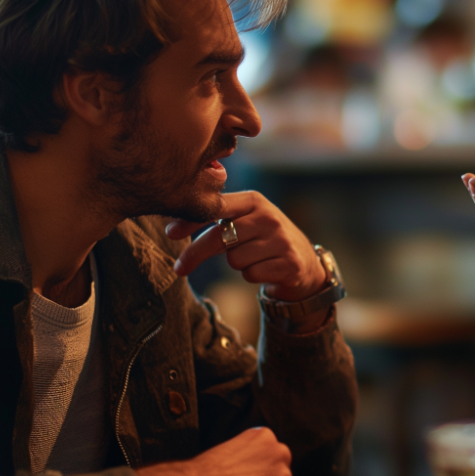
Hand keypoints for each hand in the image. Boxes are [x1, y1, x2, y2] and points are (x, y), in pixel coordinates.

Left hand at [168, 190, 328, 318]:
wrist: (304, 260)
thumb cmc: (263, 238)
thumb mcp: (247, 218)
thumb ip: (218, 215)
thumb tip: (172, 223)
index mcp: (254, 200)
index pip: (216, 208)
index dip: (190, 220)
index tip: (170, 233)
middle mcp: (268, 217)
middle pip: (220, 237)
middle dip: (196, 254)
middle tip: (179, 268)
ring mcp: (280, 240)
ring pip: (234, 259)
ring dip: (236, 263)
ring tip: (251, 258)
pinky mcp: (288, 263)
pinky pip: (250, 274)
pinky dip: (251, 275)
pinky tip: (264, 268)